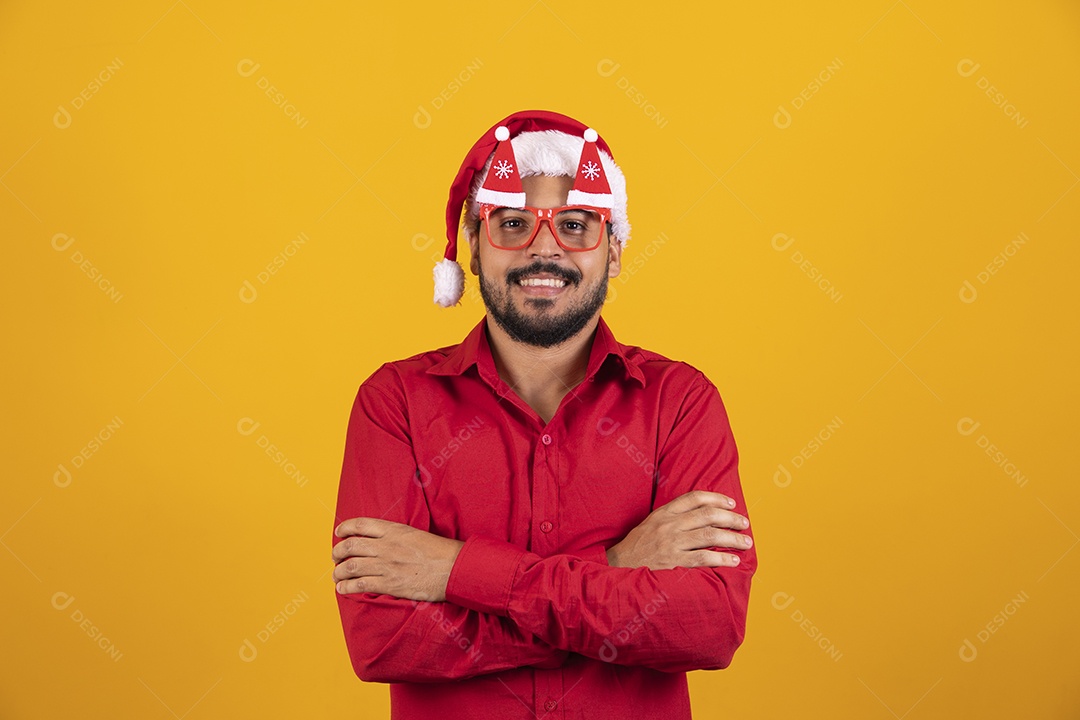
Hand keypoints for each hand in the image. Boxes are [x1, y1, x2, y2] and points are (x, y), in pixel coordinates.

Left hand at [332, 518, 464, 601]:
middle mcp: (387, 546)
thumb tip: (381, 541)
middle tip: (335, 557)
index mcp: (394, 531)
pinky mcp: (390, 584)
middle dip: (337, 552)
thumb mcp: (416, 534)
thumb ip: (396, 536)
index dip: (345, 528)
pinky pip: (360, 585)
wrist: (453, 568)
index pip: (361, 524)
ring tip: (337, 575)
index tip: (339, 533)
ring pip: (351, 566)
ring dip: (339, 571)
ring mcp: (387, 565)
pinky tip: (343, 588)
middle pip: (351, 546)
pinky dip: (347, 587)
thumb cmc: (439, 552)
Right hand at [606, 490, 751, 569]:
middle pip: (708, 516)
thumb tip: (703, 515)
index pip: (695, 498)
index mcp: (664, 512)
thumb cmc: (639, 545)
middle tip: (745, 524)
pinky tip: (733, 561)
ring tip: (745, 542)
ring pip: (709, 536)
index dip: (717, 498)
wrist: (619, 565)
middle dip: (731, 519)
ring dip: (732, 539)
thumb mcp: (652, 522)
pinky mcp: (673, 562)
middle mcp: (669, 525)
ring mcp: (671, 543)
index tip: (732, 504)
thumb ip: (674, 516)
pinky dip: (721, 559)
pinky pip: (703, 558)